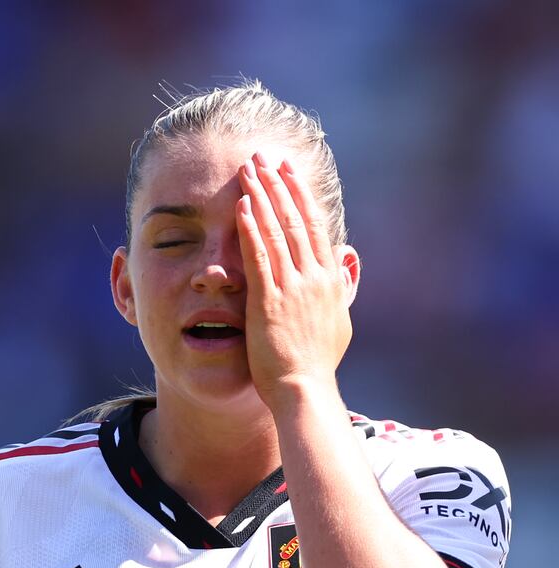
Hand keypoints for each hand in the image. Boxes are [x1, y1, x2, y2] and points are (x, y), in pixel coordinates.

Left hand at [235, 151, 357, 410]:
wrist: (305, 390)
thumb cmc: (316, 363)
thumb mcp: (336, 319)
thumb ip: (340, 286)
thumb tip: (347, 259)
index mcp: (329, 279)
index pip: (314, 226)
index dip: (300, 195)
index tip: (289, 171)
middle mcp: (314, 277)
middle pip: (296, 219)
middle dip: (280, 184)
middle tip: (265, 156)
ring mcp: (292, 287)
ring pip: (276, 231)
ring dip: (261, 197)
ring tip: (249, 170)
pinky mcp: (269, 300)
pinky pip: (259, 257)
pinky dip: (250, 229)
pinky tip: (241, 206)